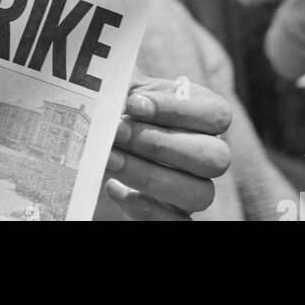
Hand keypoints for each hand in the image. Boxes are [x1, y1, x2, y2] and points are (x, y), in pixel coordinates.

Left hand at [103, 75, 231, 220]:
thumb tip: (120, 79)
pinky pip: (180, 226)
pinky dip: (147, 209)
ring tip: (110, 158)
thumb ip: (125, 78)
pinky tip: (113, 188)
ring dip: (149, 175)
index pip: (217, 114)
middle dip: (159, 144)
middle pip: (214, 158)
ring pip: (200, 194)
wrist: (88, 139)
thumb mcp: (118, 85)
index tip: (133, 103)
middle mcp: (206, 152)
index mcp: (201, 113)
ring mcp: (192, 188)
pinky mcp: (173, 215)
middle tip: (117, 132)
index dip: (177, 109)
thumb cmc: (110, 105)